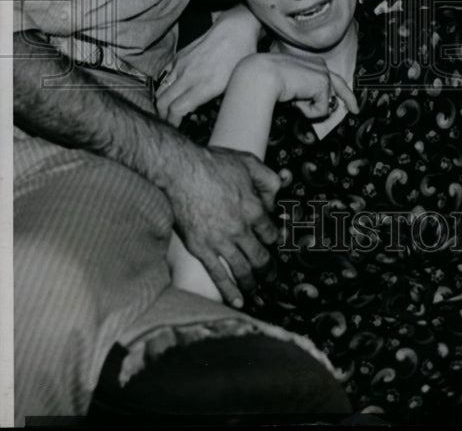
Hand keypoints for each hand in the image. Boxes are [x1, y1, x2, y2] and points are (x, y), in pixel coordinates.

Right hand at [156, 5, 262, 125]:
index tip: (176, 128)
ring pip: (161, 90)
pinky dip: (164, 87)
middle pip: (163, 102)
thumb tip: (201, 114)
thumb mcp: (234, 85)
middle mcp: (189, 76)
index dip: (173, 123)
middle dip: (163, 116)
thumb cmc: (240, 59)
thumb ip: (216, 101)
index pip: (176, 110)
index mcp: (204, 86)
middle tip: (170, 123)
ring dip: (162, 102)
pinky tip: (172, 92)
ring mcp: (181, 65)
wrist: (235, 30)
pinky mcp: (179, 57)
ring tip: (168, 111)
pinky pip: (164, 77)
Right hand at [162, 144, 279, 307]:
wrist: (179, 172)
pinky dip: (229, 290)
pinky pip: (218, 274)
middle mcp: (240, 229)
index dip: (274, 240)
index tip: (273, 245)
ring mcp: (220, 242)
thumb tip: (279, 192)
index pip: (271, 234)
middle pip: (261, 257)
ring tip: (257, 290)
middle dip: (268, 270)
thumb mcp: (248, 162)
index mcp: (254, 209)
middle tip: (272, 276)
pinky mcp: (201, 249)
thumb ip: (268, 178)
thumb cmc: (212, 164)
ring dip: (252, 282)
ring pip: (243, 270)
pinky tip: (237, 300)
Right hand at [228, 52, 358, 119]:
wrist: (262, 74)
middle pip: (340, 86)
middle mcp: (321, 66)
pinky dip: (307, 111)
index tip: (345, 100)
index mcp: (312, 63)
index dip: (340, 90)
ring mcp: (324, 74)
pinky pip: (321, 111)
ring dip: (309, 109)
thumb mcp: (290, 86)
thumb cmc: (268, 80)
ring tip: (293, 99)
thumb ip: (305, 92)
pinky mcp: (323, 85)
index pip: (330, 77)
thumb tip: (319, 107)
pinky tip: (295, 100)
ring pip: (325, 103)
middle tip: (356, 111)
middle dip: (349, 99)